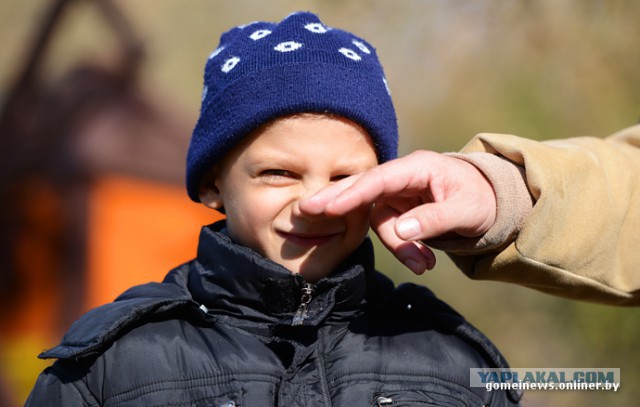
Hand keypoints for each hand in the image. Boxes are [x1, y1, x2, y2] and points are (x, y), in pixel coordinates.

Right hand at [300, 151, 496, 273]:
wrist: (489, 202)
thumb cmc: (480, 200)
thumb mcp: (467, 212)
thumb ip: (435, 219)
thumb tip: (404, 231)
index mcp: (417, 168)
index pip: (379, 178)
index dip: (353, 191)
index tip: (328, 205)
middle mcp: (402, 178)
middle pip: (362, 187)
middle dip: (336, 200)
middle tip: (306, 210)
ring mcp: (398, 195)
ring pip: (378, 219)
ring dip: (396, 246)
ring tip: (426, 265)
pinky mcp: (399, 211)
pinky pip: (391, 231)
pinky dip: (404, 249)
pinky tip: (425, 262)